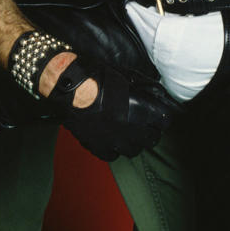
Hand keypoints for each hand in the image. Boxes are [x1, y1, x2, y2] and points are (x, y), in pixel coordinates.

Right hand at [45, 56, 177, 159]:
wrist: (66, 84)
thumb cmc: (93, 75)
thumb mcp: (123, 75)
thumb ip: (142, 86)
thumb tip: (156, 92)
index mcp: (140, 109)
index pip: (164, 120)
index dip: (161, 116)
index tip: (158, 114)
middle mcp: (130, 128)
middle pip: (152, 138)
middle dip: (150, 130)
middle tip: (144, 123)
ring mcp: (114, 140)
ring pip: (134, 149)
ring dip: (133, 141)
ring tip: (127, 132)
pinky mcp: (97, 145)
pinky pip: (112, 155)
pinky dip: (113, 149)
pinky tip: (110, 139)